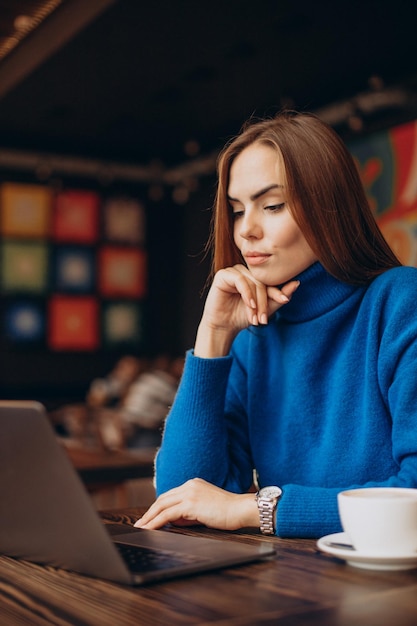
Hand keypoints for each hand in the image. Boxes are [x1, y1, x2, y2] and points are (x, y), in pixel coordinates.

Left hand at [134, 478, 258, 530]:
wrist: (240, 510)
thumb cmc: (228, 512)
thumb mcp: (205, 510)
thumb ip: (189, 513)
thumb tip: (174, 520)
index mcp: (193, 484)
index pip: (170, 495)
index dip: (158, 507)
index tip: (149, 517)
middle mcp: (189, 485)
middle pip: (163, 499)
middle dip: (149, 512)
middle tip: (139, 523)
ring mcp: (189, 493)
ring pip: (162, 505)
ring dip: (149, 517)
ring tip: (140, 527)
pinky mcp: (190, 503)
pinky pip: (167, 513)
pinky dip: (156, 522)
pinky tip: (150, 529)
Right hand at [195, 264, 298, 356]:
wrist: (223, 326)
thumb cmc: (242, 316)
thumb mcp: (265, 309)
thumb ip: (279, 297)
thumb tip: (297, 283)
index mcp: (255, 277)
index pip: (270, 281)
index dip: (278, 291)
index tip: (284, 301)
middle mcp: (245, 271)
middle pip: (262, 282)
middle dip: (264, 302)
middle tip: (263, 319)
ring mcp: (234, 271)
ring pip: (252, 282)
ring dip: (255, 302)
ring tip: (254, 318)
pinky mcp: (223, 274)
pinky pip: (240, 280)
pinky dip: (246, 294)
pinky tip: (249, 305)